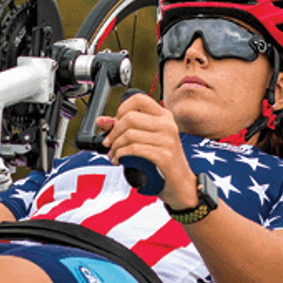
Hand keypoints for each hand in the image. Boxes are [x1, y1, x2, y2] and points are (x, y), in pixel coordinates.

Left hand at [96, 95, 198, 209]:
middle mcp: (167, 124)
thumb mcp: (145, 139)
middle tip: (109, 143)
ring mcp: (167, 139)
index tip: (115, 123)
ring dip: (115, 147)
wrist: (182, 183)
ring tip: (114, 155)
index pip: (139, 99)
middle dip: (113, 132)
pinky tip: (120, 160)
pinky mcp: (164, 155)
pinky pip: (134, 149)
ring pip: (129, 134)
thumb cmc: (163, 161)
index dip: (122, 109)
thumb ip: (123, 128)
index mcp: (164, 116)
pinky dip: (121, 155)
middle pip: (130, 117)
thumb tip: (101, 120)